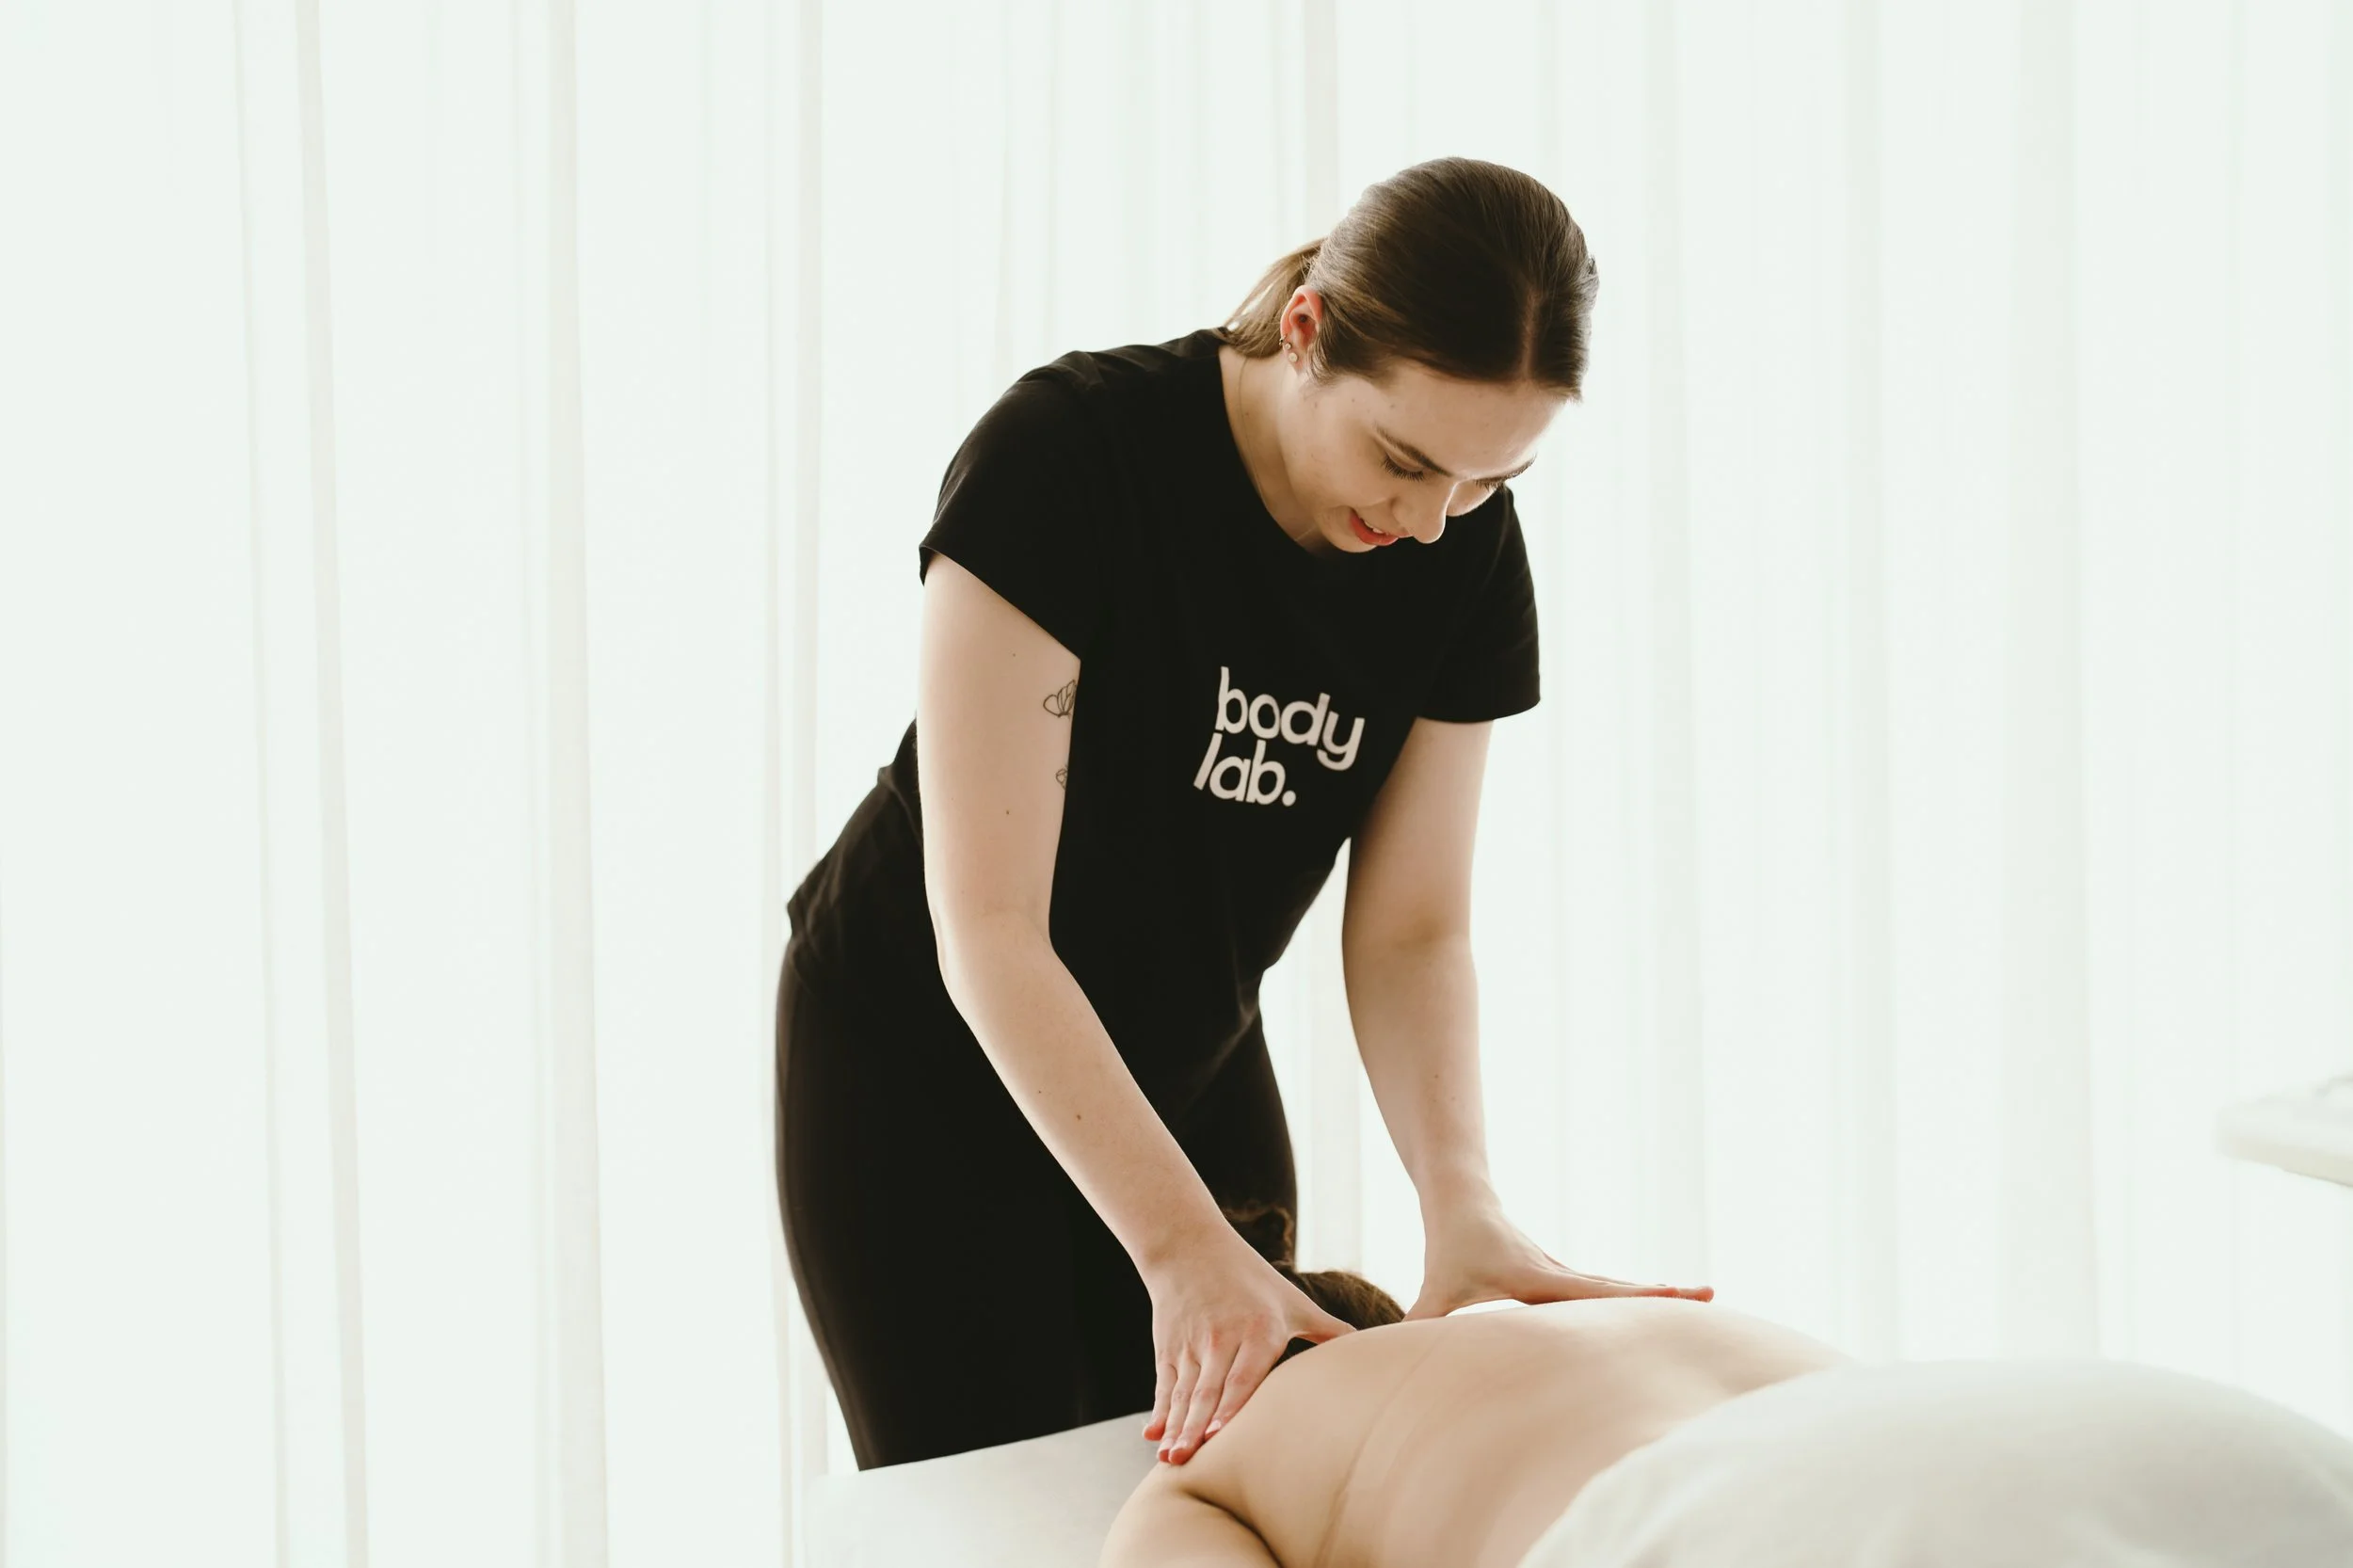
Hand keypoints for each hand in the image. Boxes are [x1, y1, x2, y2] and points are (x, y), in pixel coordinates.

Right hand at [1137, 1228, 1356, 1464]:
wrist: (1190, 1246)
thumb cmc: (1251, 1278)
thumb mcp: (1293, 1301)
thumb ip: (1329, 1331)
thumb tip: (1379, 1351)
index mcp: (1257, 1330)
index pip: (1242, 1376)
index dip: (1230, 1407)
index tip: (1220, 1436)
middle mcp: (1221, 1339)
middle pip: (1207, 1391)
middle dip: (1195, 1427)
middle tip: (1186, 1460)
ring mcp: (1191, 1344)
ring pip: (1183, 1394)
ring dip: (1175, 1428)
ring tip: (1169, 1459)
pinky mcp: (1168, 1347)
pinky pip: (1164, 1385)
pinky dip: (1158, 1412)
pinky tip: (1152, 1436)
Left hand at [1404, 1192, 1712, 1319]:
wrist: (1461, 1199)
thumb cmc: (1450, 1247)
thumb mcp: (1435, 1290)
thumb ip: (1420, 1324)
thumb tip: (1394, 1359)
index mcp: (1540, 1279)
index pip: (1595, 1293)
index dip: (1634, 1299)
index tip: (1675, 1296)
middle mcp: (1562, 1275)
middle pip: (1621, 1289)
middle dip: (1666, 1295)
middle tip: (1713, 1295)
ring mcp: (1566, 1275)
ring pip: (1618, 1288)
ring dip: (1658, 1296)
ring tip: (1706, 1300)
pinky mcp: (1562, 1279)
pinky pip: (1607, 1291)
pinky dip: (1636, 1298)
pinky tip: (1660, 1305)